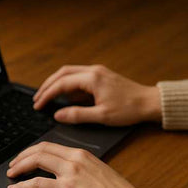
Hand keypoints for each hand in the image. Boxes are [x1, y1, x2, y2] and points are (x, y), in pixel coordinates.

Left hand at [6, 142, 167, 187]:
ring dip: (19, 167)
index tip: (26, 157)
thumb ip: (84, 171)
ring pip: (35, 161)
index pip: (51, 146)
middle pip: (40, 149)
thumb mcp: (101, 175)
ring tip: (11, 175)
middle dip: (22, 156)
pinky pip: (36, 184)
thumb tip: (71, 177)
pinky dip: (21, 186)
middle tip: (13, 165)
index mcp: (83, 154)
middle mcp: (75, 159)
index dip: (34, 151)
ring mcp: (69, 173)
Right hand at [33, 64, 160, 125]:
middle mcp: (94, 71)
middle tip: (37, 99)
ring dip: (57, 84)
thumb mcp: (102, 116)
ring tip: (47, 97)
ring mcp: (98, 72)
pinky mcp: (102, 76)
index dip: (47, 94)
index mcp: (92, 79)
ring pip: (70, 73)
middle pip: (62, 73)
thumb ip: (78, 115)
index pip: (62, 84)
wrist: (149, 103)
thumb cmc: (129, 109)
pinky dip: (69, 85)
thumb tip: (58, 114)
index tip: (38, 105)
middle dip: (47, 85)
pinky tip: (66, 98)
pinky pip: (80, 77)